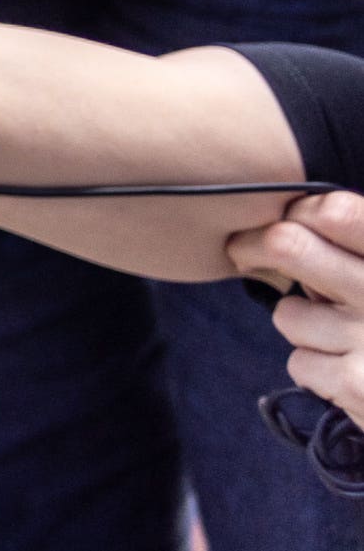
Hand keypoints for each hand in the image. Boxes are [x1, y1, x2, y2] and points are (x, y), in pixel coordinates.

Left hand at [234, 193, 363, 414]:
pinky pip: (300, 363)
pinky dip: (319, 372)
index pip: (337, 212)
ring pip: (289, 313)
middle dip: (253, 247)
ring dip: (304, 326)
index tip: (288, 220)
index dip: (300, 211)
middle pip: (288, 246)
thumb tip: (295, 222)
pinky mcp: (358, 385)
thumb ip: (358, 258)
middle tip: (244, 252)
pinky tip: (354, 376)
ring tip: (345, 339)